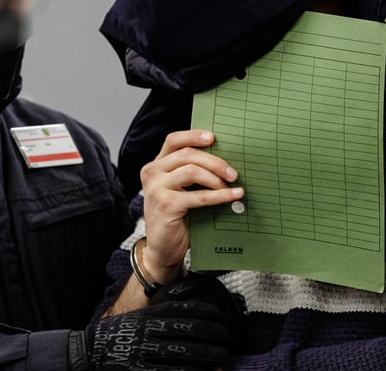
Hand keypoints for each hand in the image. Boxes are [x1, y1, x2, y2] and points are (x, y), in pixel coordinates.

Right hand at [68, 273, 243, 370]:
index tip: (219, 313)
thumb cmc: (118, 332)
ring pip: (182, 353)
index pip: (179, 309)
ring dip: (206, 354)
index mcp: (146, 315)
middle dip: (210, 333)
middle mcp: (146, 331)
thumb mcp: (137, 315)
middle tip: (227, 336)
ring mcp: (143, 352)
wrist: (90, 352)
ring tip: (222, 356)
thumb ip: (159, 310)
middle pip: (185, 330)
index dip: (202, 310)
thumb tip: (188, 298)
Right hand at [140, 130, 242, 283]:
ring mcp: (157, 188)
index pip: (173, 140)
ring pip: (191, 170)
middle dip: (214, 161)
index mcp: (156, 165)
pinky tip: (233, 196)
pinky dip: (219, 195)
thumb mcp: (179, 190)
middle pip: (187, 154)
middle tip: (233, 172)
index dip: (194, 135)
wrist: (162, 249)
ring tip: (231, 186)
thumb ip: (190, 173)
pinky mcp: (166, 205)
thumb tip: (225, 161)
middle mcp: (152, 173)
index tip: (214, 137)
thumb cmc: (176, 217)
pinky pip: (198, 195)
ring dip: (216, 178)